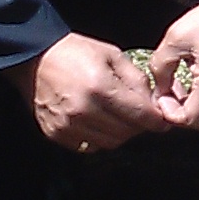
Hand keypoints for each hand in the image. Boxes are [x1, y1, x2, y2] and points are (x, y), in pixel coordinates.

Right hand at [17, 32, 171, 151]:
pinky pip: (88, 146)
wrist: (35, 58)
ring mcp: (67, 125)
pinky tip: (97, 122)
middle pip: (126, 133)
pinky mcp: (56, 134)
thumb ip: (136, 80)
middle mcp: (83, 110)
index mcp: (100, 87)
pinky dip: (98, 138)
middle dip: (138, 126)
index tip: (163, 122)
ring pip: (109, 143)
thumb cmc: (75, 53)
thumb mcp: (112, 55)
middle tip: (139, 116)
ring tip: (118, 118)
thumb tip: (153, 104)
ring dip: (119, 134)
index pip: (139, 115)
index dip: (155, 121)